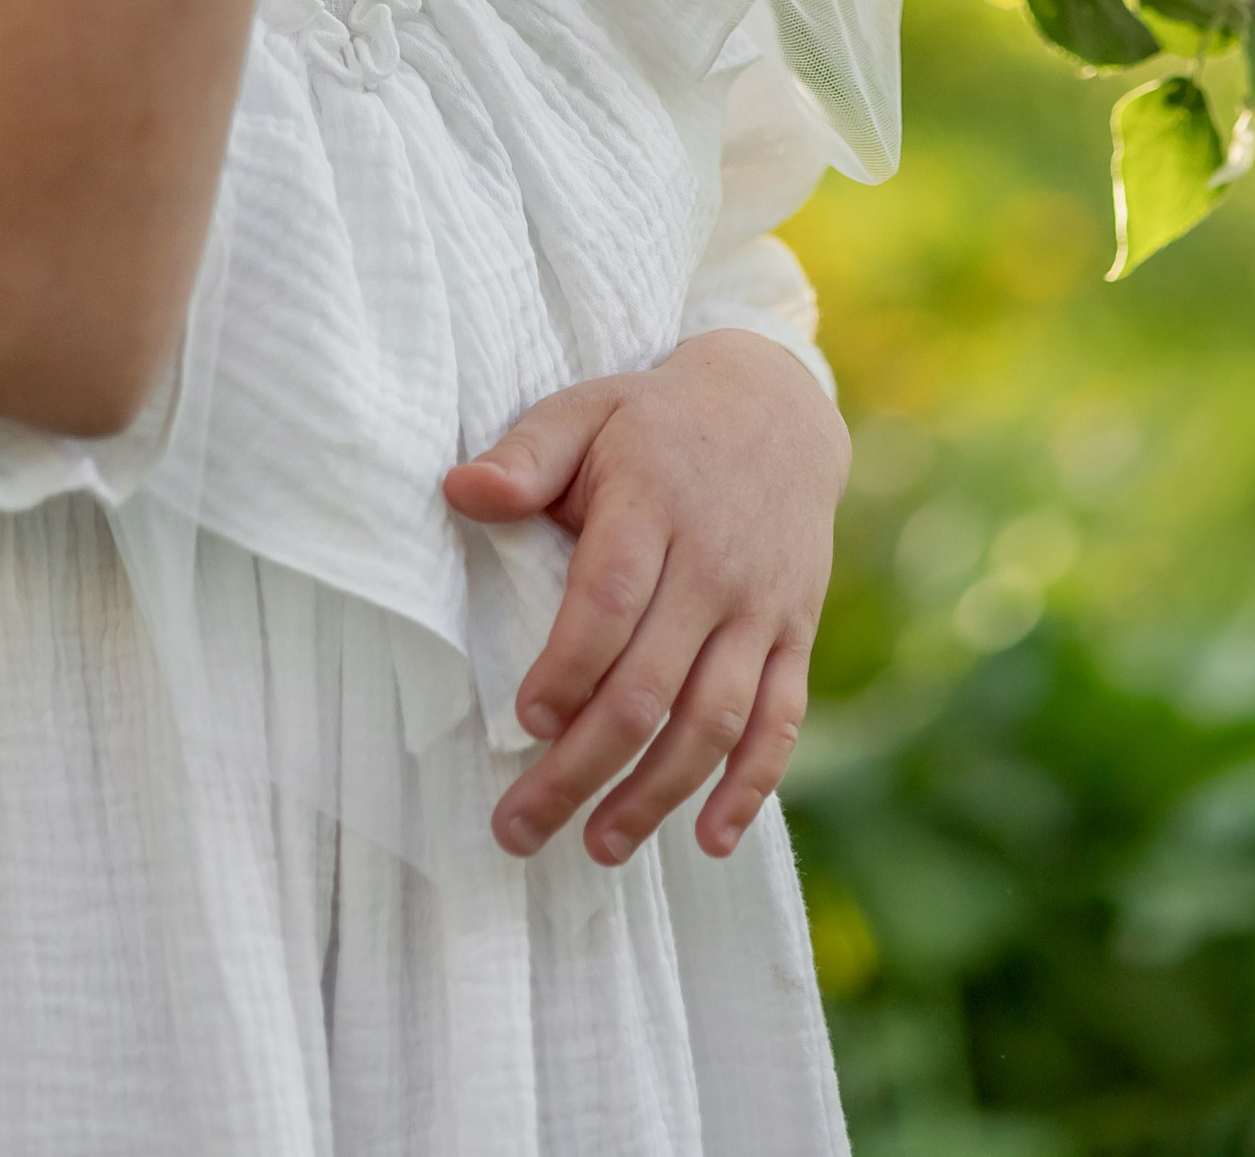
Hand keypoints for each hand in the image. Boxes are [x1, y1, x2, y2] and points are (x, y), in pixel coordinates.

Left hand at [443, 335, 848, 869]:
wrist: (775, 409)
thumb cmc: (655, 422)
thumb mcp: (586, 412)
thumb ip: (525, 456)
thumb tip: (458, 492)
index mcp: (654, 506)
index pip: (609, 601)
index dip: (567, 669)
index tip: (523, 721)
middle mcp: (714, 565)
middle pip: (651, 685)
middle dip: (583, 768)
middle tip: (520, 827)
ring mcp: (761, 607)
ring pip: (714, 720)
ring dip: (657, 794)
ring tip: (599, 845)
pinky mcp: (795, 634)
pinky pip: (780, 720)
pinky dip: (751, 787)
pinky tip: (709, 840)